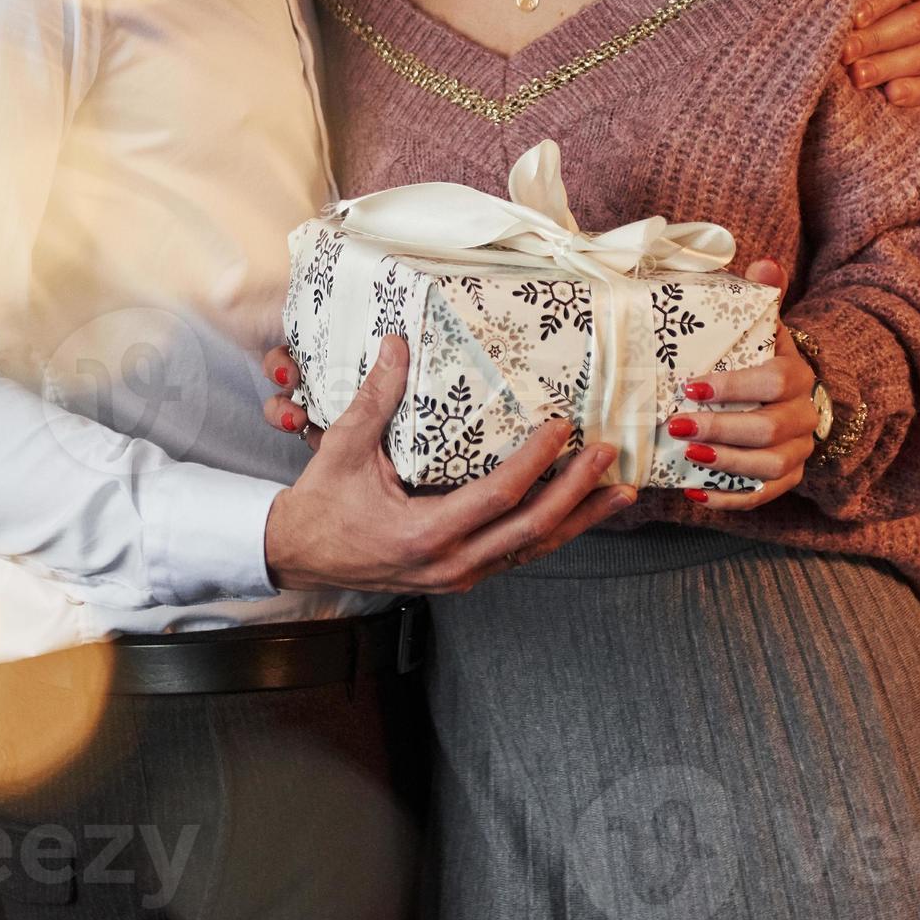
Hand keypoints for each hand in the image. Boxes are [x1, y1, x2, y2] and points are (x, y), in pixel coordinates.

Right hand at [262, 335, 639, 594]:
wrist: (301, 555)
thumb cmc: (322, 505)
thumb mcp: (343, 448)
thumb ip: (375, 399)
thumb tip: (397, 344)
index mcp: (423, 534)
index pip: (496, 498)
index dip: (534, 463)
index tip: (560, 429)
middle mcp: (450, 564)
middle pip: (531, 531)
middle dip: (577, 494)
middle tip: (608, 458)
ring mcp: (459, 575)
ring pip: (532, 550)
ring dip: (577, 519)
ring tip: (618, 491)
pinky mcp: (462, 575)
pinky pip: (517, 554)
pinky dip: (552, 531)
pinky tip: (577, 510)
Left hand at [669, 309, 814, 512]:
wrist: (792, 395)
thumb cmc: (764, 358)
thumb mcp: (765, 326)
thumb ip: (765, 295)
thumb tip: (765, 264)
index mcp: (797, 375)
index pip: (772, 381)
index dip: (733, 386)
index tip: (690, 387)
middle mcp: (805, 416)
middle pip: (769, 430)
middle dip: (721, 429)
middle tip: (677, 425)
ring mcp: (799, 451)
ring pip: (770, 465)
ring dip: (726, 463)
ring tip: (688, 455)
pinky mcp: (788, 478)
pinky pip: (762, 494)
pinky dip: (729, 497)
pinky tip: (694, 492)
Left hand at [844, 0, 919, 106]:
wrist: (883, 45)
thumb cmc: (867, 8)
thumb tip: (836, 7)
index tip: (854, 18)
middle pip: (917, 20)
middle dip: (877, 38)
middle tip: (846, 53)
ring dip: (890, 66)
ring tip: (858, 76)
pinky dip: (918, 91)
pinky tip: (892, 95)